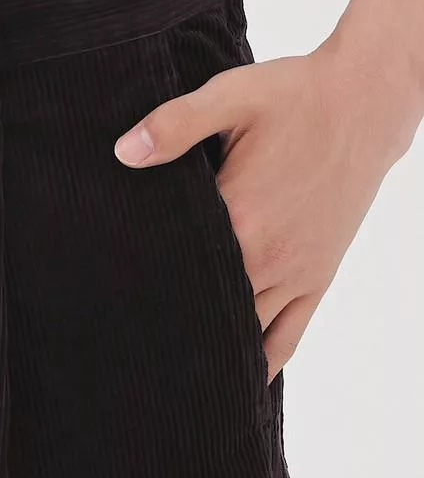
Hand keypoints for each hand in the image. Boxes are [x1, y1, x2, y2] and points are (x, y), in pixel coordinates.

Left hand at [113, 34, 422, 383]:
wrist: (368, 100)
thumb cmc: (294, 96)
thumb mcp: (232, 97)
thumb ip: (174, 124)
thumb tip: (122, 152)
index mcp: (239, 220)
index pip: (176, 273)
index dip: (142, 293)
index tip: (110, 314)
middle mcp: (267, 258)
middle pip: (207, 311)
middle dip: (170, 329)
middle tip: (129, 354)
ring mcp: (297, 273)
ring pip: (246, 331)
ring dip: (211, 349)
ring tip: (170, 376)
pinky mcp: (319, 276)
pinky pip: (290, 334)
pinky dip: (264, 360)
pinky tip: (240, 381)